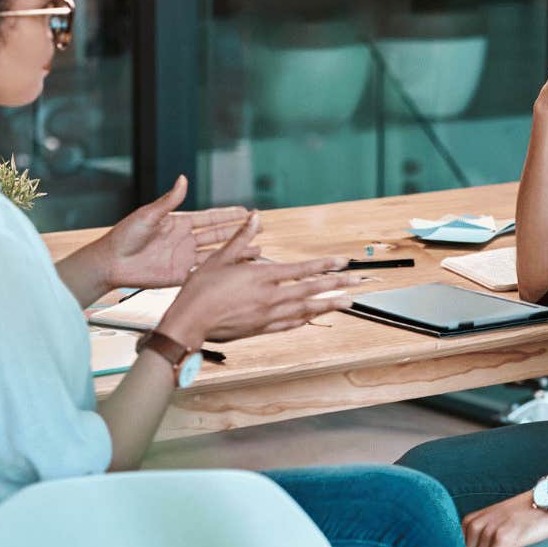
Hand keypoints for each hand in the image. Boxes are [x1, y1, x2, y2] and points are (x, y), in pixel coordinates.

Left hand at [89, 175, 251, 289]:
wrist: (112, 262)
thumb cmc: (124, 236)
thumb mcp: (148, 215)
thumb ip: (169, 201)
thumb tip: (183, 179)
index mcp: (178, 223)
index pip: (210, 218)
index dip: (228, 215)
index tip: (246, 212)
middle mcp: (185, 240)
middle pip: (218, 235)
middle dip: (239, 232)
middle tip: (259, 228)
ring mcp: (184, 258)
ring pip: (217, 254)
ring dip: (236, 252)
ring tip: (257, 251)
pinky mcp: (181, 276)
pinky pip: (205, 272)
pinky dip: (222, 271)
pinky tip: (236, 271)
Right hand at [157, 214, 363, 346]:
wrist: (189, 323)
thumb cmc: (200, 289)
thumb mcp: (219, 258)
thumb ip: (241, 238)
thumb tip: (255, 217)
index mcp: (261, 277)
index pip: (301, 270)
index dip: (324, 265)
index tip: (343, 262)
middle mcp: (270, 297)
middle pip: (310, 290)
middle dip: (336, 285)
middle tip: (358, 283)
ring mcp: (267, 315)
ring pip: (305, 310)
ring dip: (327, 304)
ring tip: (347, 302)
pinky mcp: (261, 329)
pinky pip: (289, 324)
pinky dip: (305, 319)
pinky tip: (313, 316)